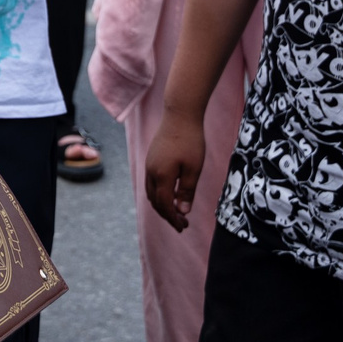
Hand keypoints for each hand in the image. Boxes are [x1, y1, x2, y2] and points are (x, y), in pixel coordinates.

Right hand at [144, 110, 206, 229]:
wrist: (180, 114)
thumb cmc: (190, 141)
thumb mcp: (194, 169)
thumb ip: (187, 191)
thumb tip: (182, 212)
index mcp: (161, 176)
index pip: (164, 205)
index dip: (173, 219)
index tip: (183, 227)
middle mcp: (151, 171)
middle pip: (155, 201)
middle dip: (167, 215)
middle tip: (182, 224)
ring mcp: (149, 164)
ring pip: (151, 192)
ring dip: (162, 205)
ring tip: (175, 212)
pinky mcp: (151, 158)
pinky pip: (151, 182)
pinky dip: (159, 193)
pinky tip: (171, 193)